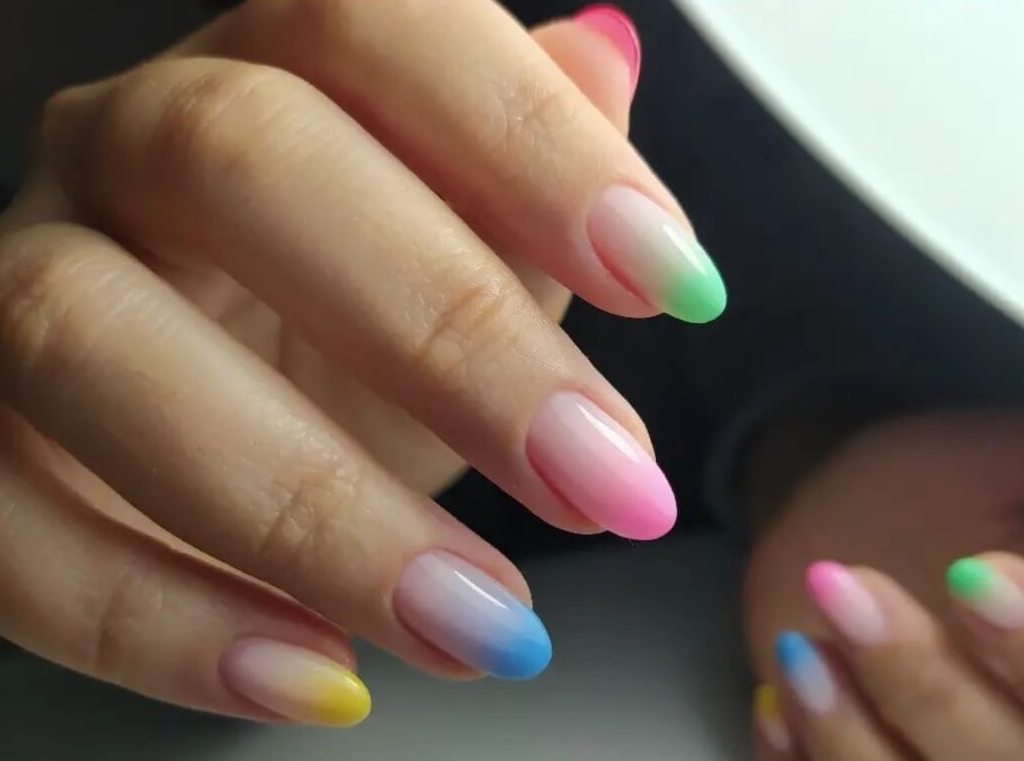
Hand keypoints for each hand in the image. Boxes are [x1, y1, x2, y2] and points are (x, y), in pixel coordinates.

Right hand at [0, 2, 722, 726]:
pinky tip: (325, 681)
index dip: (530, 141)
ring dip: (311, 511)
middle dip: (446, 333)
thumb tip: (602, 66)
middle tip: (606, 481)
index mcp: (272, 69)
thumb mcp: (467, 242)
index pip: (375, 27)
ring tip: (485, 625)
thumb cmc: (357, 324)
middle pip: (241, 160)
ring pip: (93, 341)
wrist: (223, 426)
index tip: (674, 284)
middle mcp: (126, 144)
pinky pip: (7, 526)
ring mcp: (26, 284)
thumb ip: (528, 161)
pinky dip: (166, 624)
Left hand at [745, 413, 1023, 757]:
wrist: (820, 506)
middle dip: (926, 685)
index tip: (974, 572)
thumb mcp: (1006, 454)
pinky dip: (803, 760)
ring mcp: (937, 756)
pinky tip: (774, 704)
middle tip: (847, 587)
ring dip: (853, 737)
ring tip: (802, 651)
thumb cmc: (922, 483)